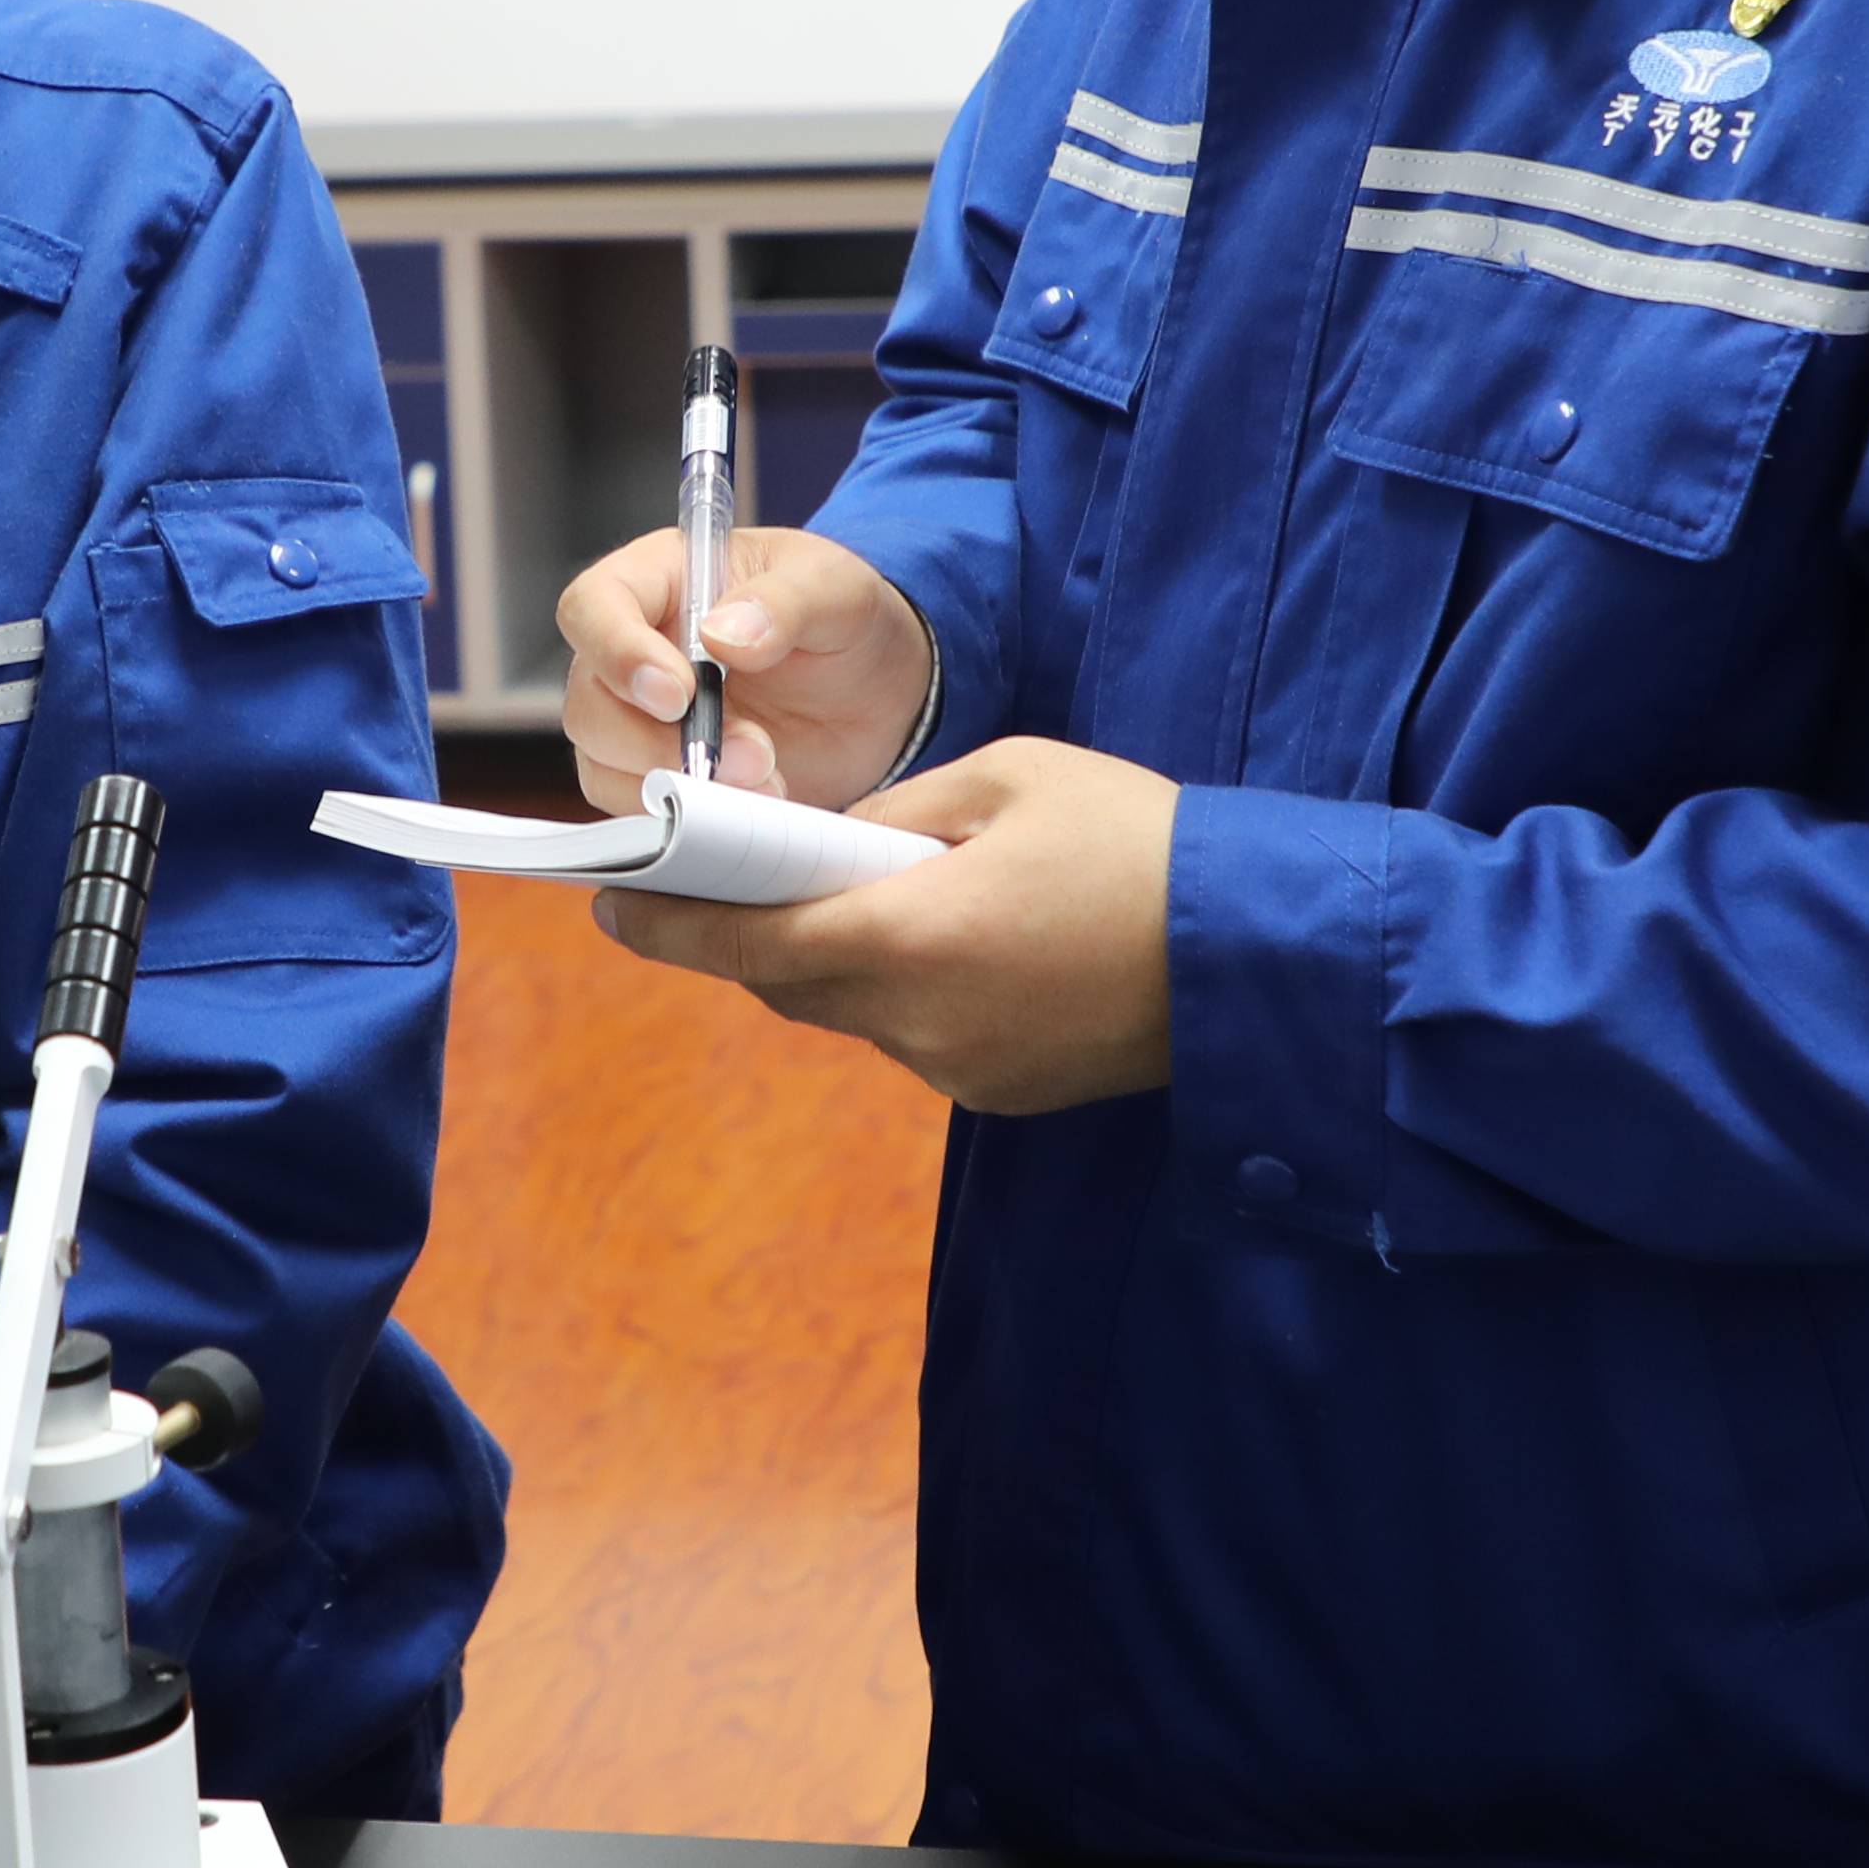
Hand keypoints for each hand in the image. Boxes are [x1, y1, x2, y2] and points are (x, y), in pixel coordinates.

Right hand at [557, 523, 934, 812]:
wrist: (878, 691)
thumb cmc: (844, 617)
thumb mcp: (835, 588)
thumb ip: (785, 603)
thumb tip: (720, 635)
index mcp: (662, 581)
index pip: (593, 607)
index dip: (617, 653)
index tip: (678, 694)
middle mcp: (635, 649)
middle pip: (589, 701)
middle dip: (659, 742)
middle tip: (751, 755)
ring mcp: (641, 719)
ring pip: (604, 763)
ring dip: (679, 786)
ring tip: (767, 781)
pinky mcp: (663, 775)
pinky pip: (640, 807)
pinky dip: (691, 817)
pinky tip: (756, 802)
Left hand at [595, 738, 1178, 1113]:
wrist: (1258, 951)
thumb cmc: (1137, 841)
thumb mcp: (1008, 778)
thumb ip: (899, 809)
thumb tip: (841, 840)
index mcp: (908, 934)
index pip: (749, 940)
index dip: (668, 925)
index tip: (609, 902)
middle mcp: (917, 1021)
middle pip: (789, 984)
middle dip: (751, 935)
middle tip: (722, 881)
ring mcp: (957, 1067)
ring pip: (852, 1012)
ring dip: (838, 959)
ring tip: (869, 891)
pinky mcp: (998, 1090)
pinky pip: (914, 1037)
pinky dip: (905, 989)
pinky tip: (955, 939)